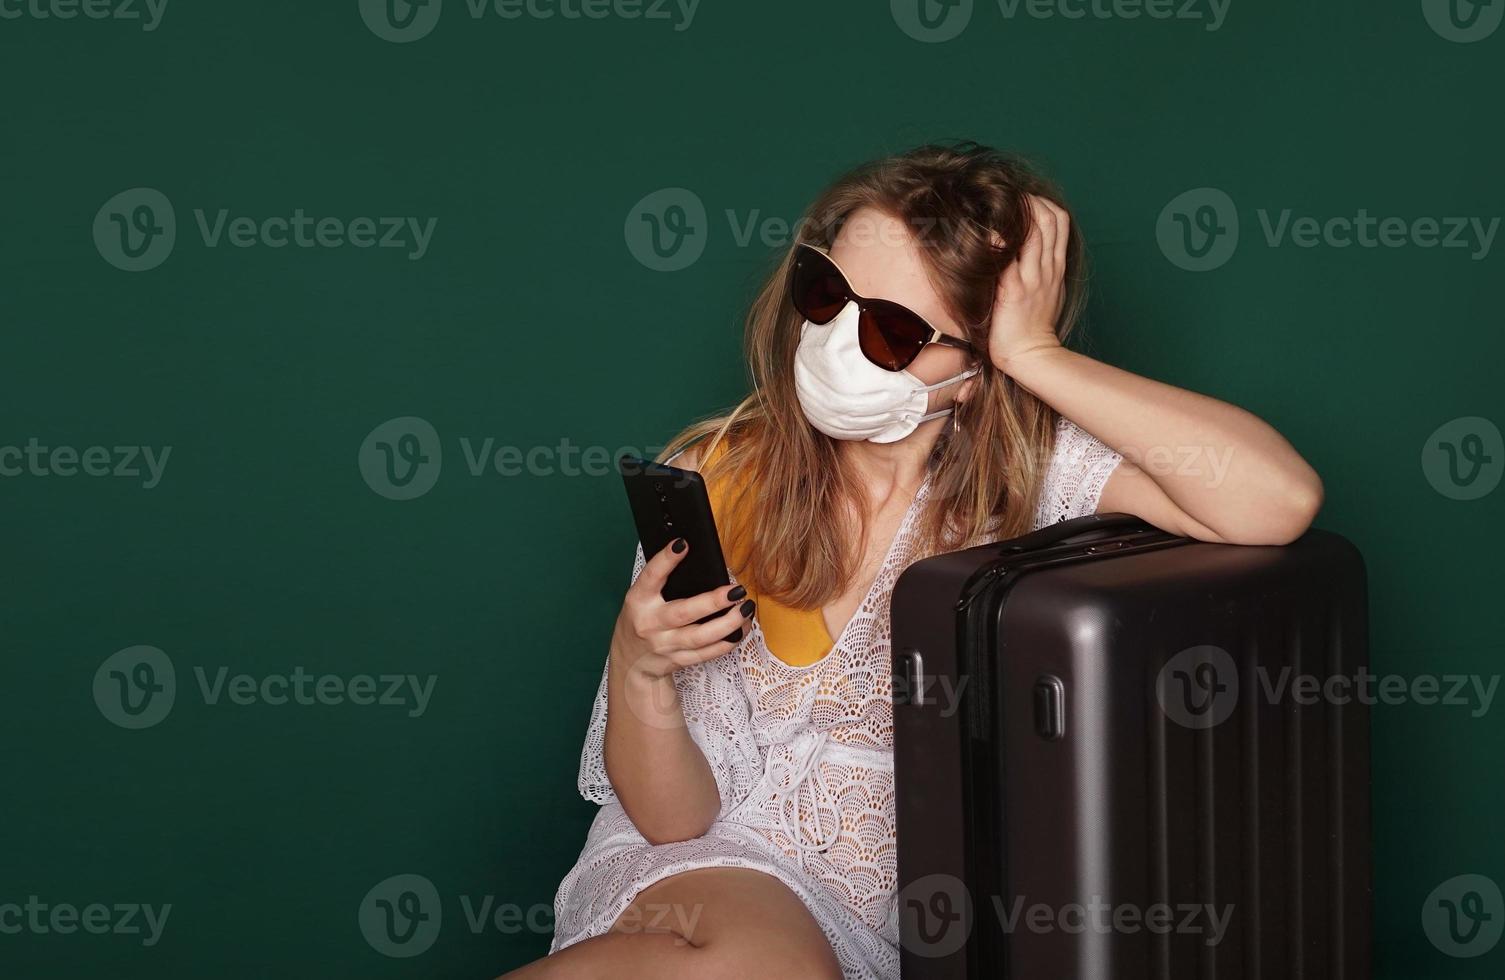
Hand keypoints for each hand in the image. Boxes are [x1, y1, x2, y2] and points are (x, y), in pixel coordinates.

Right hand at [611, 539, 754, 680]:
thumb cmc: (642, 621)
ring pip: (701, 637)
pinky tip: (742, 627)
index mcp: (639, 601)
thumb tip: (692, 554)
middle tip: (736, 590)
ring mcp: (665, 645)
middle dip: (713, 602)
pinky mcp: (679, 660)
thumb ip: (662, 581)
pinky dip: (729, 641)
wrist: (631, 662)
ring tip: (746, 608)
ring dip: (729, 623)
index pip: (651, 577)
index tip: (683, 544)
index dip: (665, 560)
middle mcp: (651, 624)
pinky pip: (708, 653)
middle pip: (684, 612)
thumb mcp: (641, 598)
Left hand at [987, 194, 1069, 374]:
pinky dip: (1000, 241)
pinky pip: (1010, 258)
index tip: (1022, 200)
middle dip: (1028, 200)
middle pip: (1048, 217)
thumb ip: (1039, 270)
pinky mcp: (1015, 290)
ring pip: (1035, 230)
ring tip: (997, 208)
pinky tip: (988, 234)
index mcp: (1055, 266)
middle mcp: (1047, 267)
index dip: (1041, 202)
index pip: (1059, 219)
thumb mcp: (1045, 291)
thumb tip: (1025, 252)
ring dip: (1017, 213)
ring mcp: (1033, 277)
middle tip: (1006, 198)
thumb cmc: (1033, 326)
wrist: (1032, 356)